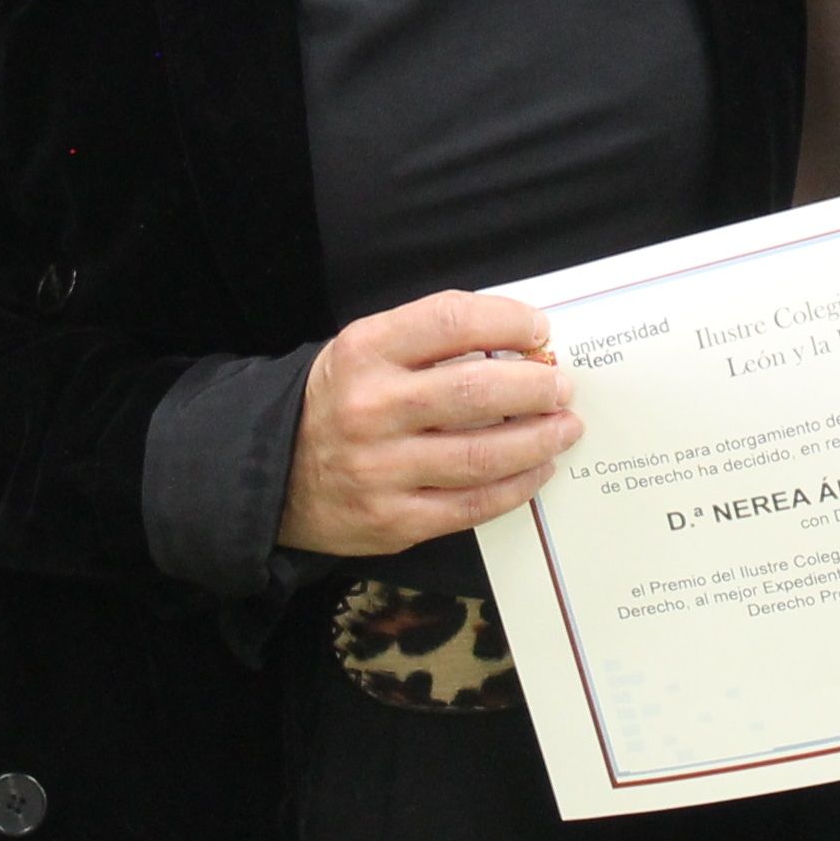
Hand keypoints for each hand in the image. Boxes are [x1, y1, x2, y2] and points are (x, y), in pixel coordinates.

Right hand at [276, 291, 580, 556]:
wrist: (275, 471)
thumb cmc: (342, 399)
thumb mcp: (368, 349)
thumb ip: (433, 341)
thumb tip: (522, 344)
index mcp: (366, 351)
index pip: (451, 320)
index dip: (507, 320)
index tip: (539, 328)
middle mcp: (371, 408)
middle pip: (475, 391)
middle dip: (536, 387)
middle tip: (563, 386)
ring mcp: (381, 469)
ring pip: (481, 454)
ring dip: (538, 439)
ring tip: (565, 427)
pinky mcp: (393, 520)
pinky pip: (471, 505)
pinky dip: (516, 486)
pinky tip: (537, 470)